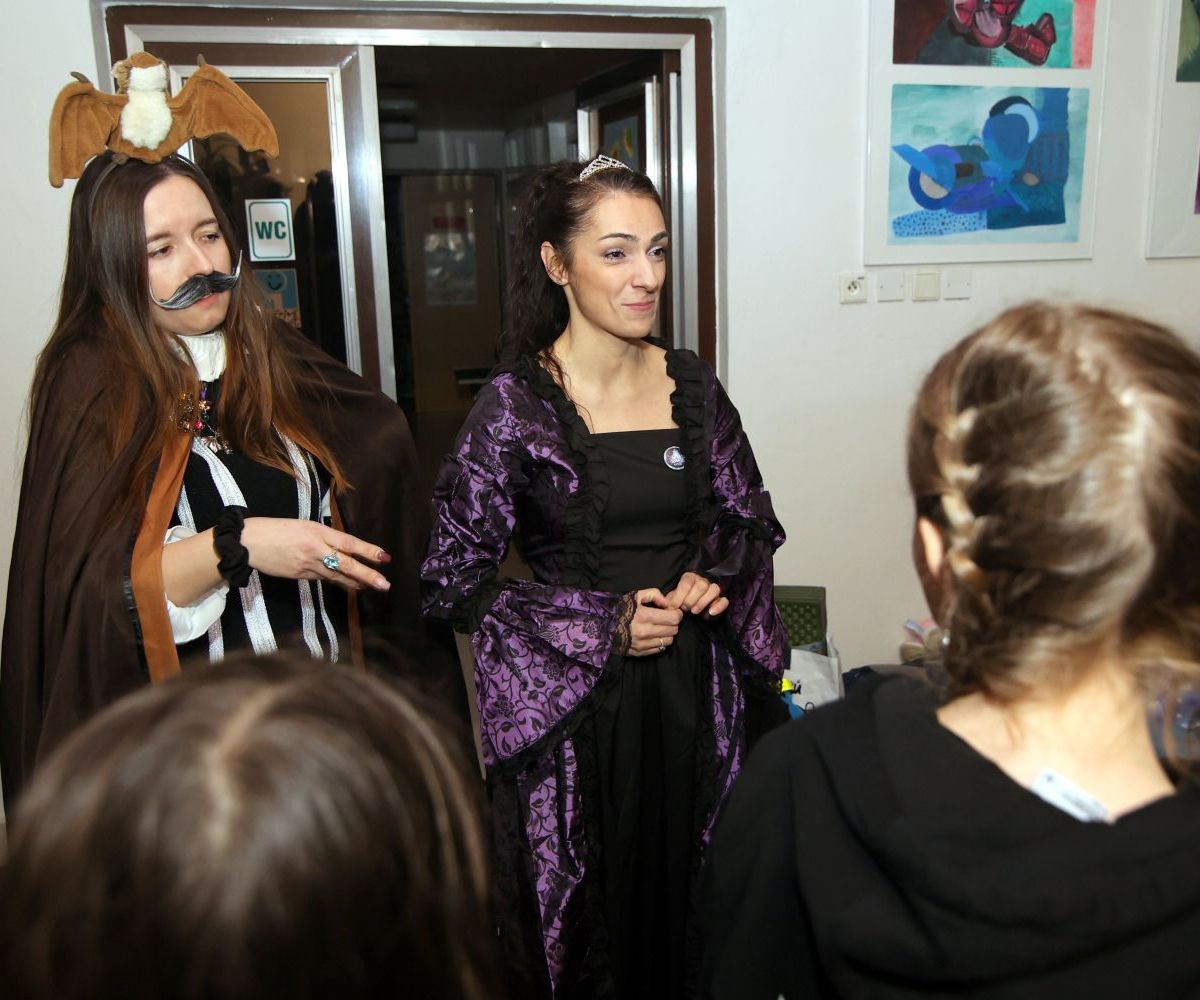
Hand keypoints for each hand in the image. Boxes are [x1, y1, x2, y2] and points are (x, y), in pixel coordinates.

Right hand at [241, 517, 390, 591]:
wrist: (248, 542)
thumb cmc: (276, 529)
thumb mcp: (303, 525)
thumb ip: (323, 537)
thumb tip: (342, 547)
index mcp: (317, 531)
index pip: (348, 543)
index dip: (368, 551)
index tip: (384, 557)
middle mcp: (315, 549)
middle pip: (346, 564)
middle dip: (367, 575)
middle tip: (384, 584)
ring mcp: (307, 565)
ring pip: (337, 575)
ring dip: (355, 582)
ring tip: (371, 586)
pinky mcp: (300, 576)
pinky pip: (323, 579)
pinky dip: (337, 582)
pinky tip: (348, 585)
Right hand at [626, 588, 682, 656]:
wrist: (602, 626)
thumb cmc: (620, 608)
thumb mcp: (635, 595)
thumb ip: (654, 594)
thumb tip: (668, 603)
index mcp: (645, 616)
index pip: (673, 618)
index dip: (677, 614)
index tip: (673, 611)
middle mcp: (645, 632)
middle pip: (673, 630)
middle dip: (673, 623)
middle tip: (667, 619)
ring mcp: (643, 644)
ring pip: (668, 641)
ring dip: (668, 633)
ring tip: (661, 627)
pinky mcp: (640, 652)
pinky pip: (660, 649)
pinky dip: (661, 642)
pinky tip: (655, 635)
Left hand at [666, 572, 728, 617]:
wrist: (689, 611)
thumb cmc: (680, 603)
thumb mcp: (673, 600)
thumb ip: (670, 601)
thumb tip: (668, 605)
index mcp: (690, 578)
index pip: (687, 582)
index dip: (680, 595)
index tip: (674, 606)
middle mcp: (703, 581)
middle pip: (701, 585)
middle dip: (691, 599)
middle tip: (685, 609)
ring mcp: (713, 590)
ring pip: (714, 589)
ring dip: (703, 602)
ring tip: (694, 611)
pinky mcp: (720, 600)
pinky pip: (724, 600)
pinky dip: (719, 607)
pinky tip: (710, 613)